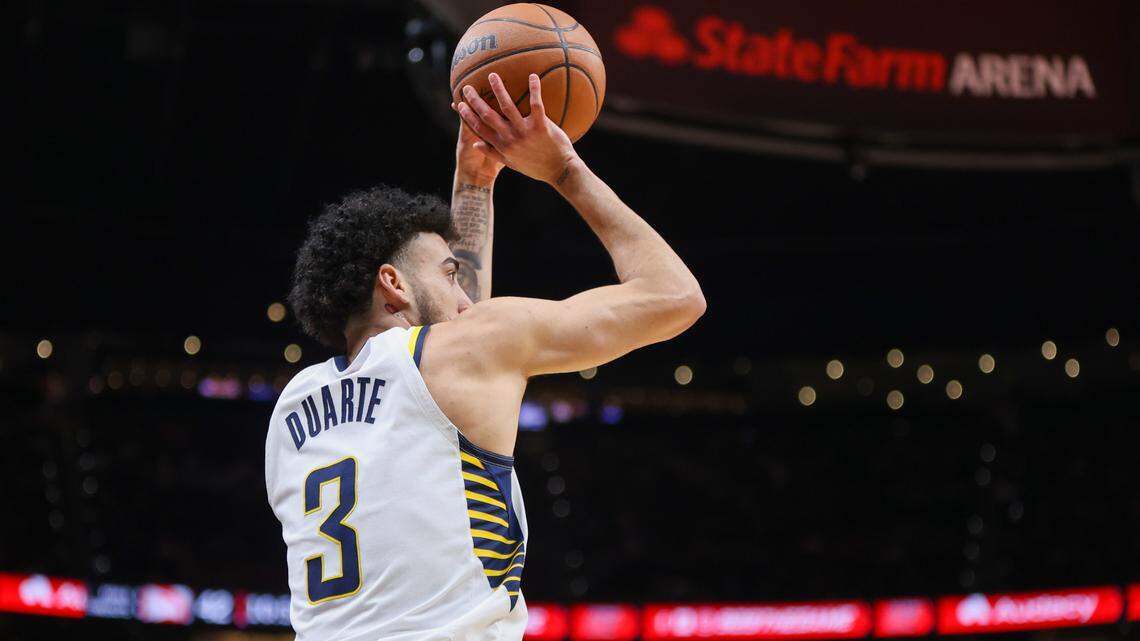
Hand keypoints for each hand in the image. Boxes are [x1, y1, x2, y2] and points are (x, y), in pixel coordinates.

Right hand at [453, 72, 579, 184]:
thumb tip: (475, 145)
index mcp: (502, 146)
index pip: (479, 129)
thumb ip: (492, 153)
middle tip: (468, 86)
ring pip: (508, 106)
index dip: (467, 115)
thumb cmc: (536, 166)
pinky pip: (536, 104)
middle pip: (488, 115)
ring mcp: (525, 132)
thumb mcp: (511, 163)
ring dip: (499, 90)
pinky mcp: (541, 126)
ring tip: (492, 75)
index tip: (459, 103)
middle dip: (476, 100)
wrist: (560, 171)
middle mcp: (510, 138)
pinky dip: (534, 89)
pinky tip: (532, 76)